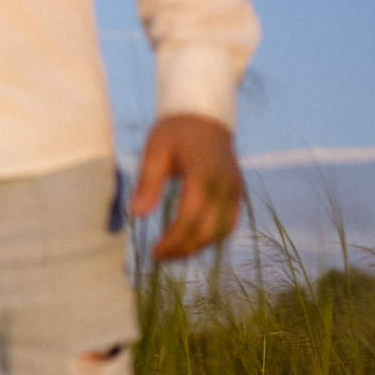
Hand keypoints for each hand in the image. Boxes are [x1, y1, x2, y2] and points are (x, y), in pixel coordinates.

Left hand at [131, 114, 242, 260]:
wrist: (205, 116)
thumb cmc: (175, 132)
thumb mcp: (155, 151)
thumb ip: (148, 182)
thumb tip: (136, 214)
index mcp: (203, 175)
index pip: (190, 218)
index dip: (173, 240)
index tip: (154, 253)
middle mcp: (224, 185)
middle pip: (208, 230)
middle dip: (184, 249)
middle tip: (159, 257)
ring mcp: (234, 190)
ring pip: (221, 231)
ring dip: (198, 247)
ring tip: (172, 253)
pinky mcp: (237, 193)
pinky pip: (229, 223)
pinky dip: (212, 237)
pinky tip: (191, 242)